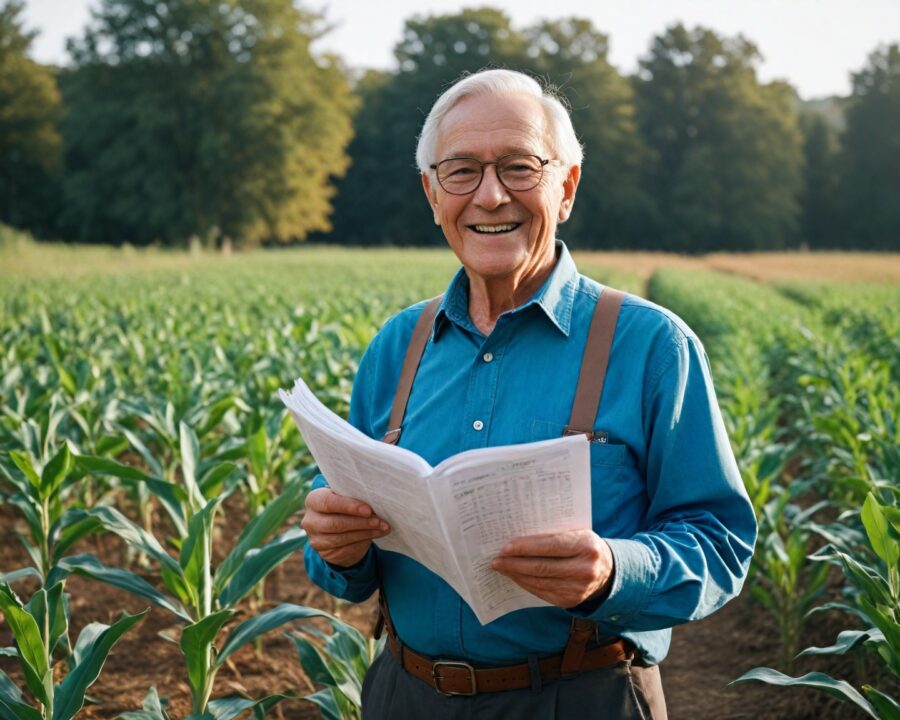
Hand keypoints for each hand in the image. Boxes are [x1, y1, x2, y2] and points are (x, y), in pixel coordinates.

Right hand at [301, 488, 390, 567]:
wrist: (336, 528)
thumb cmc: (344, 505)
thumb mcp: (345, 497)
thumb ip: (353, 495)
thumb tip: (375, 499)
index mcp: (313, 500)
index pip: (328, 502)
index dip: (349, 506)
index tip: (368, 509)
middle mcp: (310, 520)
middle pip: (336, 523)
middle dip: (361, 522)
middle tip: (379, 521)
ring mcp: (315, 539)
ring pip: (342, 538)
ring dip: (365, 533)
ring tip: (382, 528)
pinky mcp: (325, 553)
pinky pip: (346, 549)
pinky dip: (363, 542)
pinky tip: (375, 535)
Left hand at [491, 529, 613, 608]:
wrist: (607, 571)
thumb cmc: (583, 546)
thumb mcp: (577, 533)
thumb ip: (554, 534)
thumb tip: (518, 537)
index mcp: (586, 545)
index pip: (550, 546)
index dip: (525, 547)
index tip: (505, 547)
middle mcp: (584, 569)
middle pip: (542, 567)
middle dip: (515, 563)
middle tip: (496, 560)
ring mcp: (578, 588)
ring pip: (539, 581)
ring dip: (516, 575)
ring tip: (501, 567)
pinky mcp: (570, 601)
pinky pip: (541, 592)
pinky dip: (525, 584)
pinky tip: (514, 576)